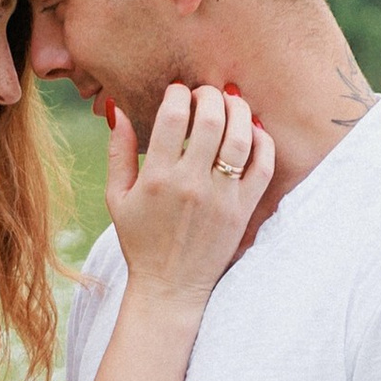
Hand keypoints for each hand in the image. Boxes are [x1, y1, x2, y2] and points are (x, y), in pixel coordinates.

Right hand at [105, 84, 274, 319]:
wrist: (171, 288)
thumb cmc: (141, 240)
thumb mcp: (118, 198)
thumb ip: (119, 152)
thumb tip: (118, 109)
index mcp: (157, 178)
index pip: (172, 117)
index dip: (178, 94)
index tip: (179, 92)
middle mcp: (191, 185)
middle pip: (211, 120)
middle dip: (210, 95)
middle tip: (206, 94)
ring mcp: (221, 198)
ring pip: (240, 138)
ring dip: (238, 111)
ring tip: (231, 102)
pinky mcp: (243, 211)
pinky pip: (263, 166)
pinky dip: (262, 141)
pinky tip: (252, 130)